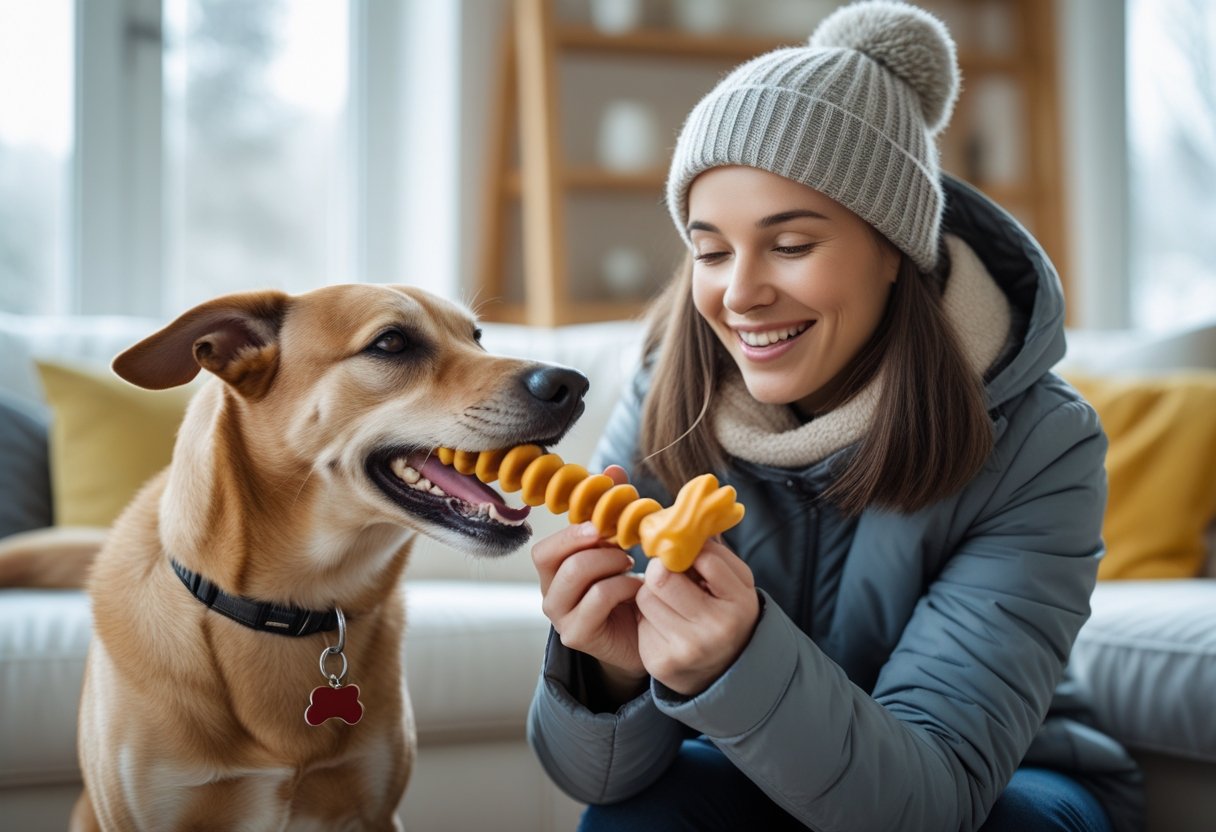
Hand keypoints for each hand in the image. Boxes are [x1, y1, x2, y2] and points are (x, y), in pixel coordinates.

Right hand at [532, 465, 646, 694]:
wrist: (648, 638)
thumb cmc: (630, 590)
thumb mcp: (621, 547)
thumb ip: (613, 511)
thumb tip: (613, 470)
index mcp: (554, 573)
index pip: (545, 547)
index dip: (573, 530)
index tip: (605, 523)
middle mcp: (550, 594)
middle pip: (548, 557)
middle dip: (588, 542)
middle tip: (621, 543)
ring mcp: (561, 617)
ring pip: (574, 574)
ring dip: (609, 561)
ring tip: (631, 563)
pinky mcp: (577, 635)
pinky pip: (597, 598)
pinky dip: (621, 585)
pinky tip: (637, 588)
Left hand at [635, 539, 758, 696]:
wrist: (726, 669)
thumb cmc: (729, 612)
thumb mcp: (737, 582)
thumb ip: (715, 553)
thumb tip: (681, 524)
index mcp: (739, 604)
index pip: (703, 558)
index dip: (691, 552)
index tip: (691, 557)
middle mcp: (714, 630)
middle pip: (662, 578)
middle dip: (662, 570)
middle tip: (670, 573)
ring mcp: (686, 650)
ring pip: (645, 597)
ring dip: (653, 593)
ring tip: (671, 602)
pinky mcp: (660, 662)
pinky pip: (640, 621)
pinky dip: (649, 617)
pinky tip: (666, 625)